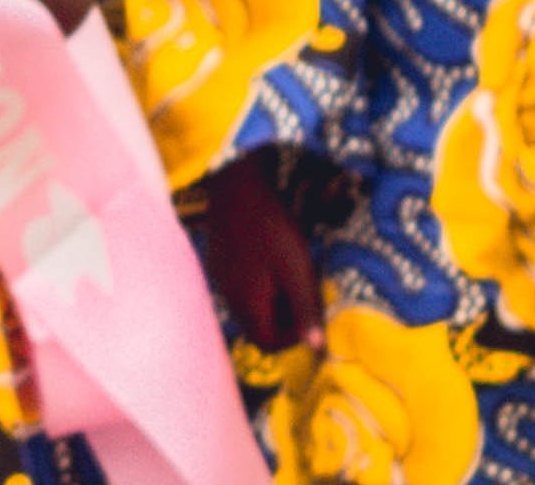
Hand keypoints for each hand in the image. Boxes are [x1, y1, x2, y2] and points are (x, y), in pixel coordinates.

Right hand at [190, 157, 322, 351]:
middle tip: (305, 295)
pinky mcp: (217, 260)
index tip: (311, 315)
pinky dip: (258, 285)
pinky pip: (239, 287)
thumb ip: (306, 310)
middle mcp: (228, 296)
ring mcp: (220, 277)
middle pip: (256, 327)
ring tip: (290, 277)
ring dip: (271, 302)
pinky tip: (269, 261)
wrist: (235, 185)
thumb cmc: (272, 229)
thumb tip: (317, 350)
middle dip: (283, 319)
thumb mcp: (297, 269)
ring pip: (248, 306)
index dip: (292, 338)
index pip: (267, 343)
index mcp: (248, 303)